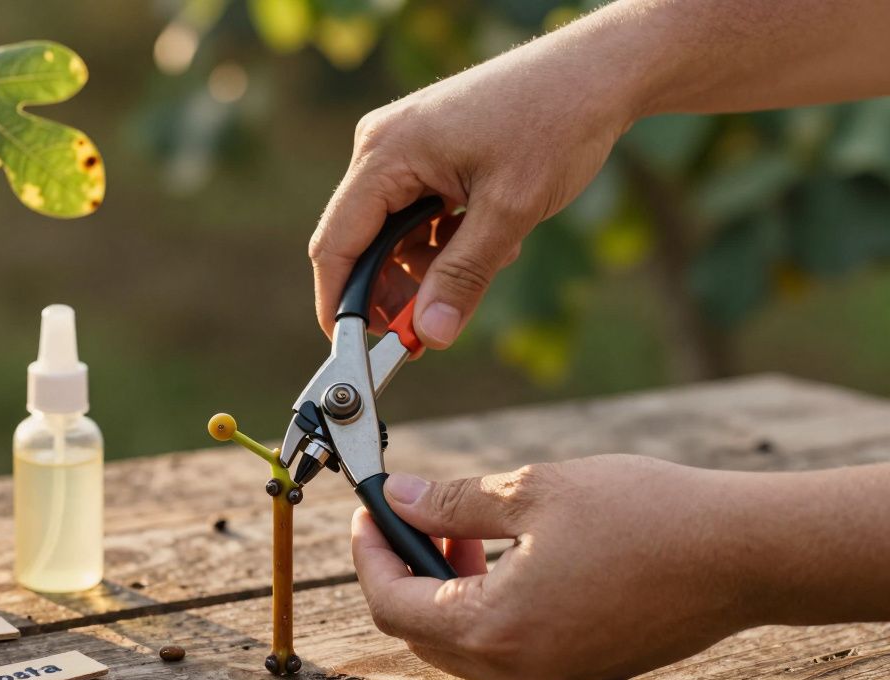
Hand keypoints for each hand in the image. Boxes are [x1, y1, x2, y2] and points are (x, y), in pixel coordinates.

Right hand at [309, 26, 637, 348]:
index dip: (339, 303)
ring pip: (395, 234)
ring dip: (433, 263)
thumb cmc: (555, 121)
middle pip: (363, 242)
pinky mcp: (427, 152)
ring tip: (492, 259)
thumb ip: (463, 275)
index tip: (352, 350)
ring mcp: (403, 147)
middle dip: (397, 289)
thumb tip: (430, 336)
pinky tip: (494, 233)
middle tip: (433, 326)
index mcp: (387, 152)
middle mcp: (383, 146)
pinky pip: (418, 214)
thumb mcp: (511, 209)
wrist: (599, 71)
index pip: (337, 243)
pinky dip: (448, 239)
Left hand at [351, 455, 764, 679]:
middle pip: (421, 631)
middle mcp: (518, 671)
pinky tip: (505, 556)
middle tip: (412, 514)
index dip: (369, 555)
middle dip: (404, 569)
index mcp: (496, 630)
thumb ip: (450, 503)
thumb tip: (397, 499)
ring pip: (462, 642)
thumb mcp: (532, 492)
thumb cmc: (645, 516)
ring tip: (464, 529)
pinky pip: (505, 647)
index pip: (393, 605)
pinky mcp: (579, 671)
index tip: (368, 513)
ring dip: (445, 588)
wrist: (743, 554)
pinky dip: (485, 605)